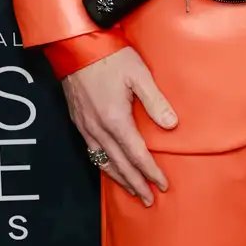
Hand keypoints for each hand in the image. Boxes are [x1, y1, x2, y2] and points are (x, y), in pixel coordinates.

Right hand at [62, 45, 176, 205]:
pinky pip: (91, 151)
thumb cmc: (110, 57)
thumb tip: (170, 125)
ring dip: (119, 179)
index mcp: (115, 119)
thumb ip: (155, 102)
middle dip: (135, 183)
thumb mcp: (139, 74)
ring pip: (103, 161)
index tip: (162, 185)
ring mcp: (85, 126)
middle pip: (119, 164)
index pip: (136, 154)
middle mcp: (98, 128)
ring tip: (132, 191)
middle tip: (148, 199)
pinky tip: (109, 169)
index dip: (150, 171)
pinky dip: (103, 165)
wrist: (75, 46)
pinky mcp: (78, 121)